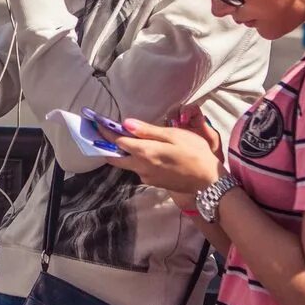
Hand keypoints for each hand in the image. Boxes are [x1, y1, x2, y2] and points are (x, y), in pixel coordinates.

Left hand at [98, 113, 224, 196]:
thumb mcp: (173, 136)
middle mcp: (140, 167)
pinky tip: (143, 151)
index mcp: (144, 152)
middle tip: (100, 132)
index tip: (96, 122)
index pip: (117, 141)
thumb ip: (148, 131)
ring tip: (121, 138)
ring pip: (126, 163)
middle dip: (105, 144)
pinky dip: (135, 158)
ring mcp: (146, 177)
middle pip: (115, 156)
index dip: (105, 131)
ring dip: (120, 152)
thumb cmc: (195, 153)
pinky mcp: (153, 182)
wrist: (209, 181)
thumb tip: (126, 124)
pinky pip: (138, 168)